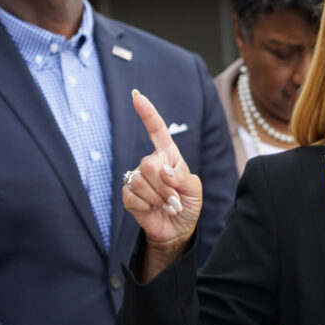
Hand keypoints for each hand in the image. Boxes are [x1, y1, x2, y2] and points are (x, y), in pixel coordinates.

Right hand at [122, 89, 202, 277]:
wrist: (177, 228)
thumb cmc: (189, 204)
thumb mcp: (195, 190)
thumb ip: (182, 179)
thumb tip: (164, 170)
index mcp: (169, 156)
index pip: (157, 131)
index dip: (147, 113)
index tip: (136, 96)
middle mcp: (151, 163)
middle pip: (149, 164)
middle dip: (165, 185)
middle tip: (175, 198)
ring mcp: (138, 178)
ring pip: (141, 181)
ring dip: (159, 198)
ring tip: (167, 204)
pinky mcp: (129, 196)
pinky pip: (133, 197)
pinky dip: (148, 206)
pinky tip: (154, 209)